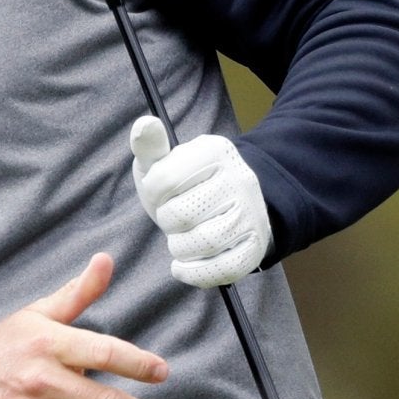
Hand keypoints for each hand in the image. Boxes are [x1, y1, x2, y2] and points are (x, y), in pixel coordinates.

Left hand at [129, 117, 271, 286]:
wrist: (230, 205)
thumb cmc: (186, 184)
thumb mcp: (165, 161)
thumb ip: (150, 146)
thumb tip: (144, 125)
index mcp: (214, 152)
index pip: (164, 180)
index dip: (153, 192)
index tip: (161, 192)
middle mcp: (240, 180)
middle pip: (181, 215)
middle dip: (167, 221)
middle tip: (174, 217)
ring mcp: (251, 214)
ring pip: (203, 243)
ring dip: (179, 247)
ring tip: (181, 238)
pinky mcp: (255, 246)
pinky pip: (224, 269)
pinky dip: (195, 273)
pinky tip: (184, 265)